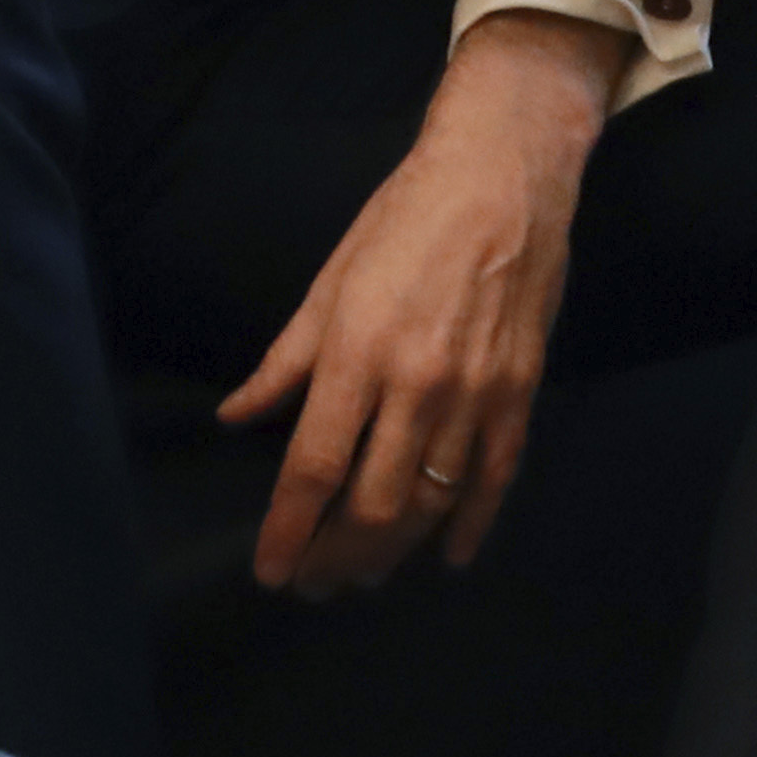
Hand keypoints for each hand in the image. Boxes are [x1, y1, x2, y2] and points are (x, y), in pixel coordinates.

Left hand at [213, 6, 617, 595]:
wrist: (504, 174)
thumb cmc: (403, 217)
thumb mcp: (331, 280)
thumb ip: (285, 361)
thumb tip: (236, 417)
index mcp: (358, 353)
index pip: (313, 468)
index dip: (287, 530)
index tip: (270, 571)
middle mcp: (417, 385)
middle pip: (371, 504)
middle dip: (334, 557)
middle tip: (313, 582)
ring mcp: (476, 393)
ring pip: (430, 502)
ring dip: (390, 552)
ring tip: (361, 576)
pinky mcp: (520, 391)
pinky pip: (495, 477)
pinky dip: (471, 526)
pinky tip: (449, 557)